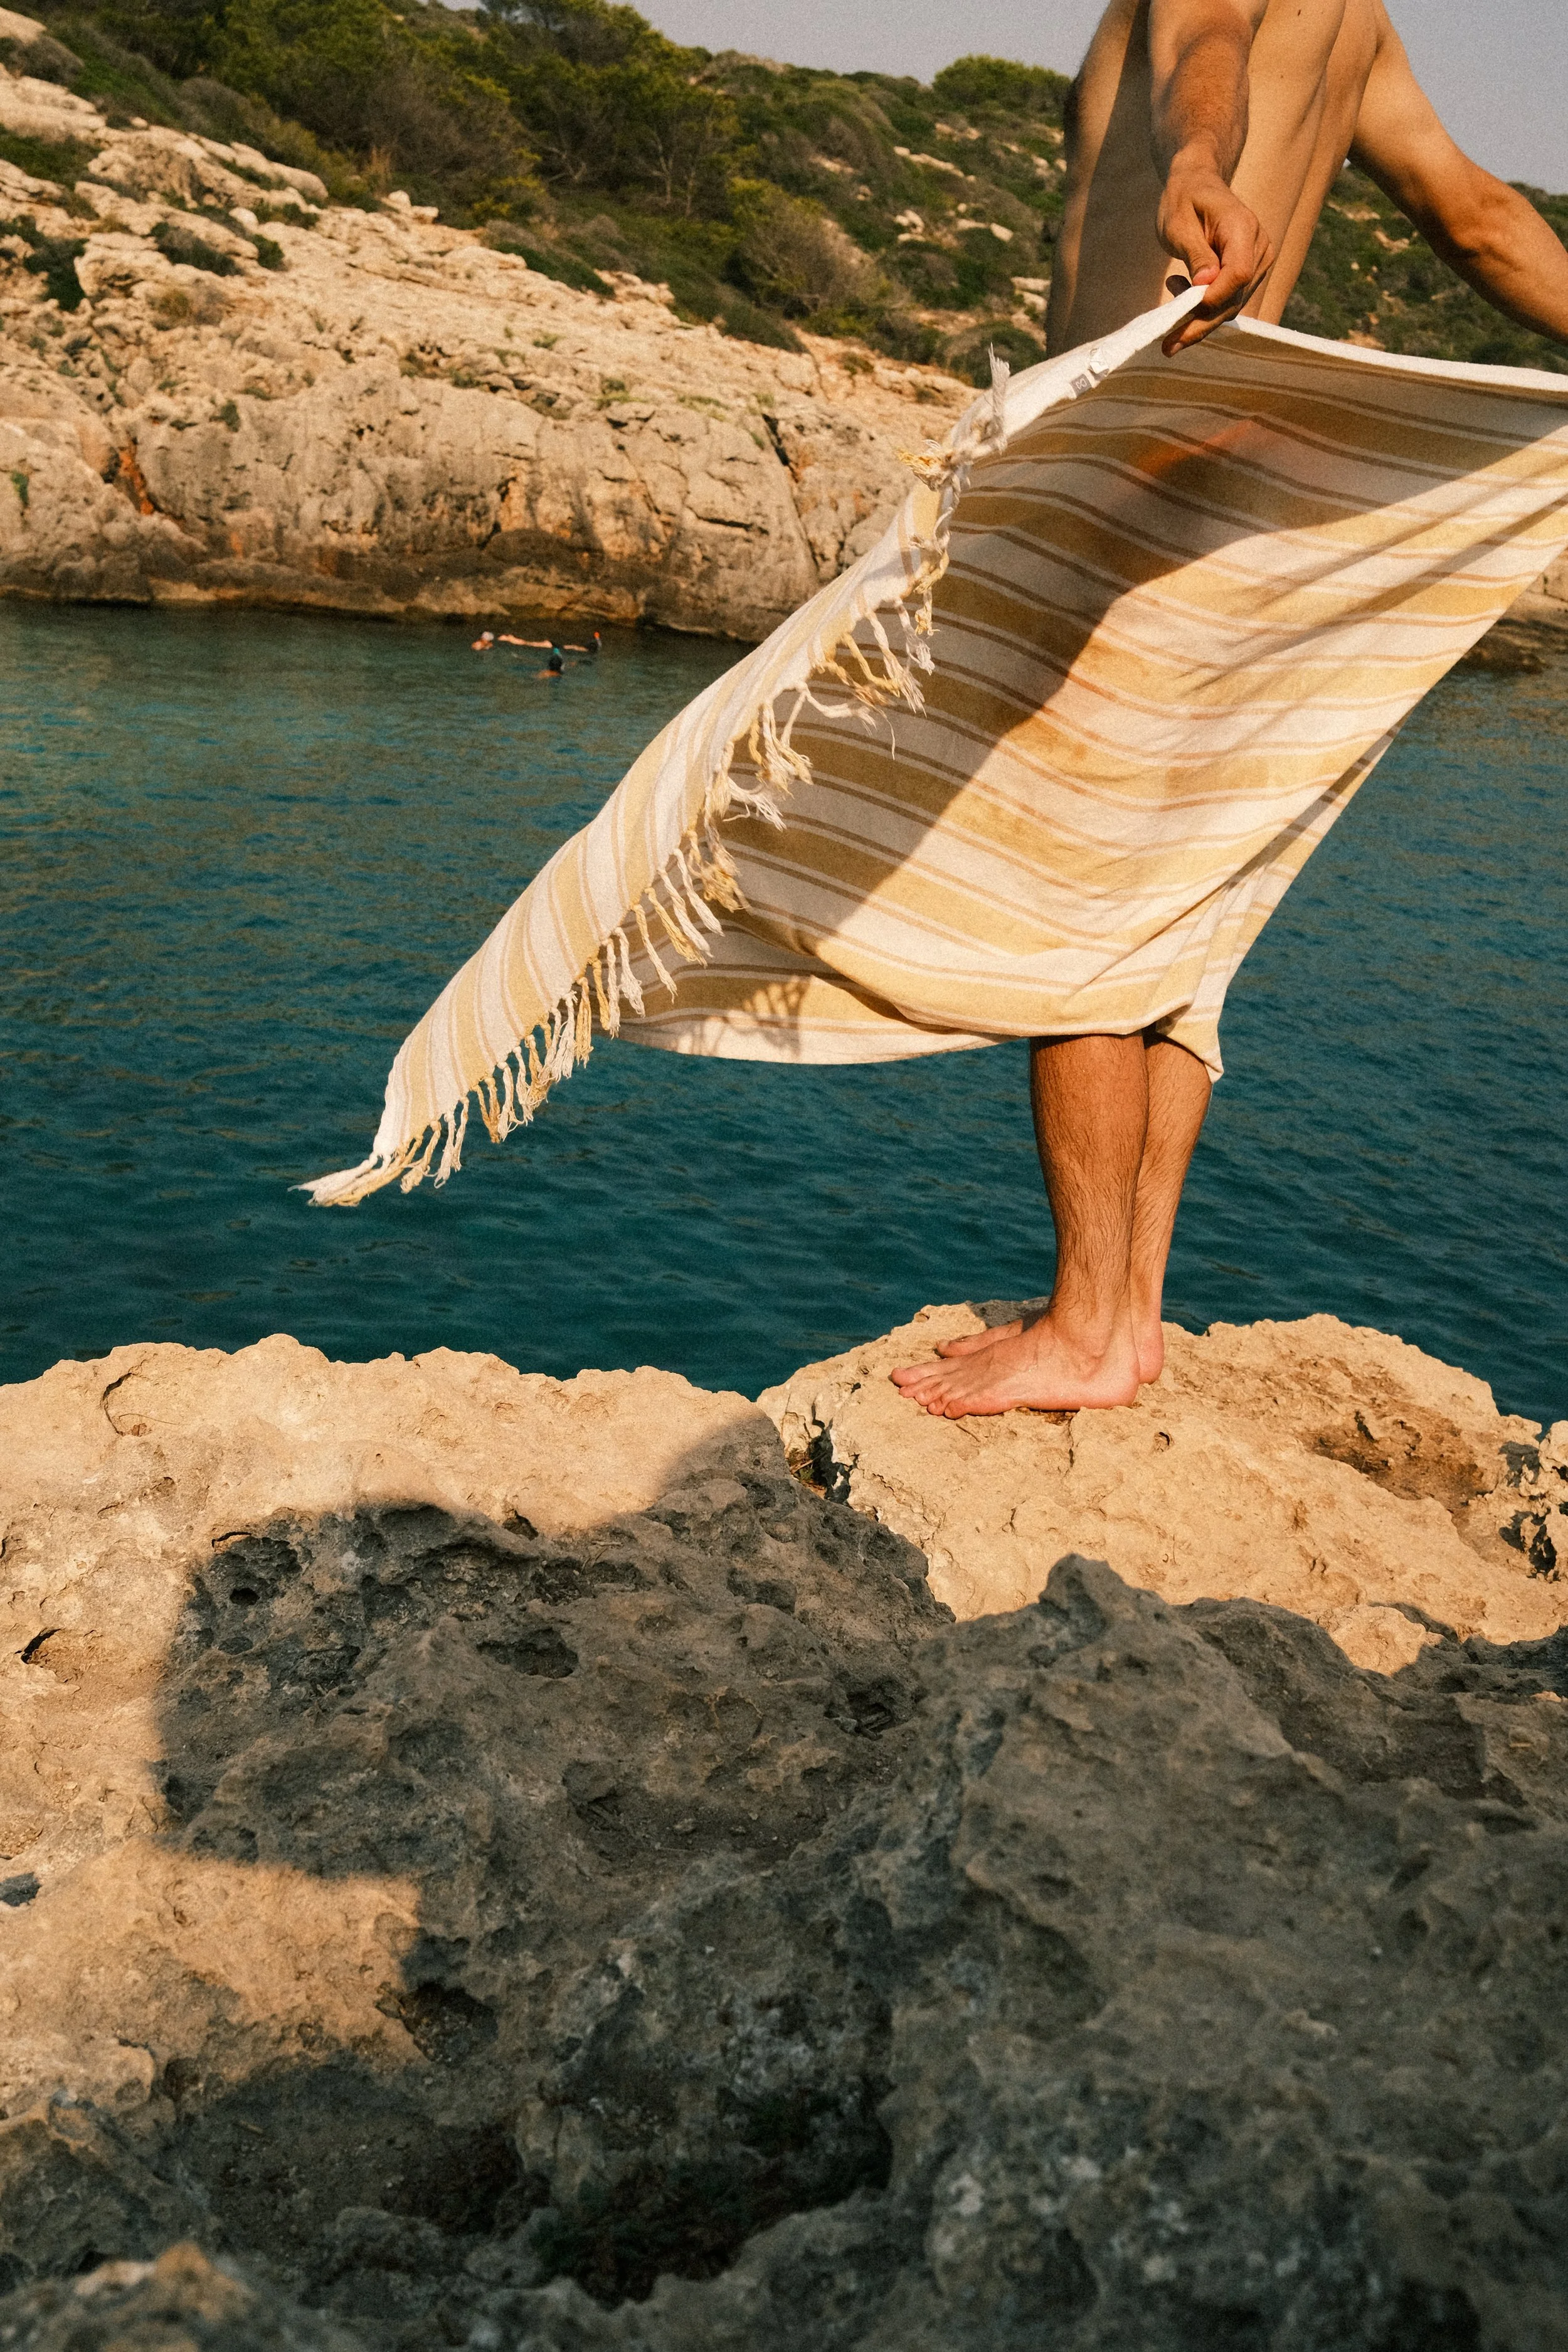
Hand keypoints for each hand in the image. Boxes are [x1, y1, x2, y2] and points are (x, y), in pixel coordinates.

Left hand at [1156, 156, 1273, 351]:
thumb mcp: (1179, 223)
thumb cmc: (1184, 199)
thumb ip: (1195, 254)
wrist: (1196, 184)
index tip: (1182, 314)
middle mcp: (1258, 247)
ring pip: (1232, 305)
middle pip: (1235, 297)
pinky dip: (1203, 308)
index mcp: (1243, 227)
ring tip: (1171, 293)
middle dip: (1200, 325)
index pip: (1238, 274)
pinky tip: (1181, 292)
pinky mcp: (1249, 273)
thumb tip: (1206, 285)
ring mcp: (1257, 262)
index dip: (1213, 299)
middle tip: (1168, 345)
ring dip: (1198, 317)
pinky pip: (1229, 300)